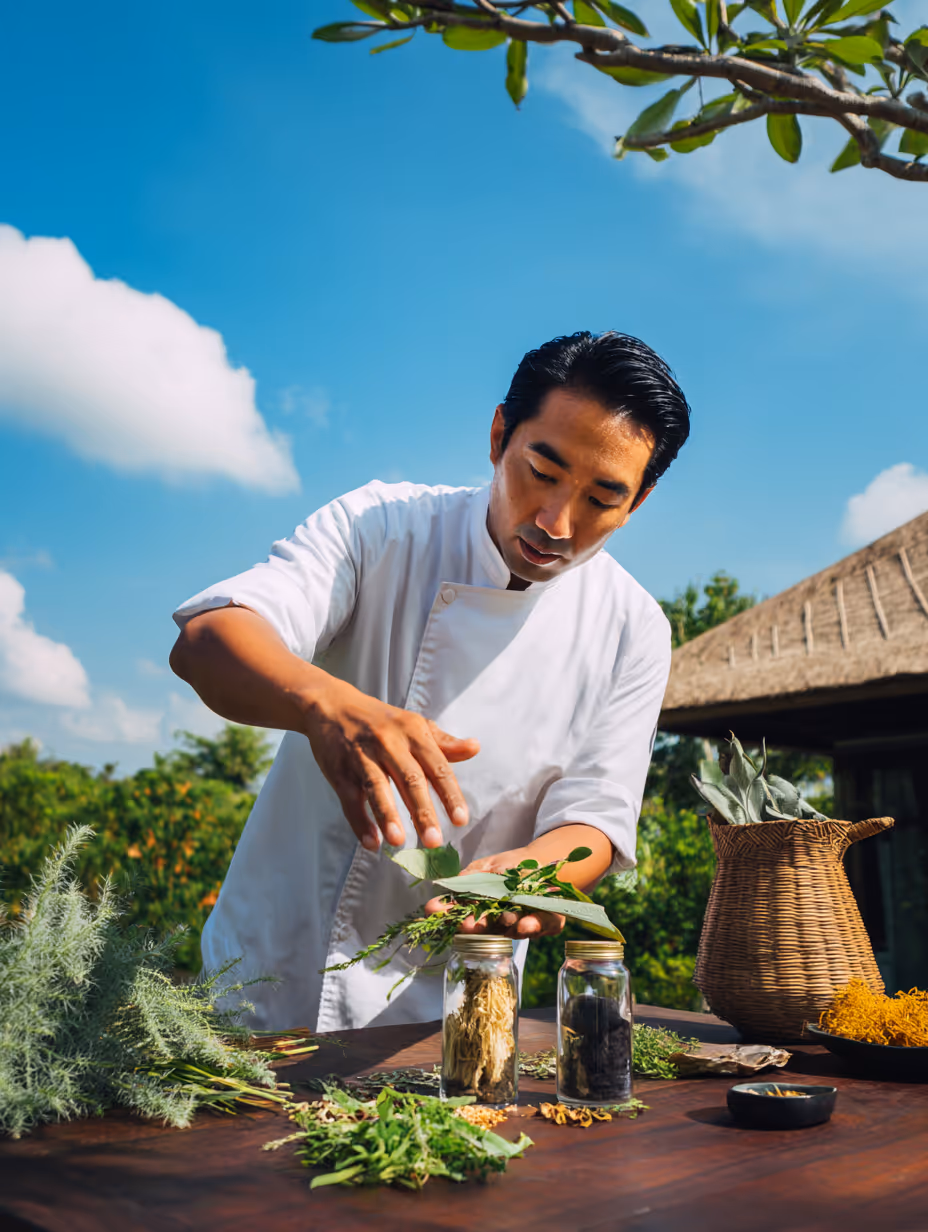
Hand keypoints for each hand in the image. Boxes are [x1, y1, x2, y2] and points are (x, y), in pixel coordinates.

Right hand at [304, 675, 478, 851]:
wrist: (331, 705)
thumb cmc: (380, 720)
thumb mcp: (414, 724)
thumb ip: (444, 742)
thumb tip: (475, 748)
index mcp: (413, 733)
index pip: (436, 767)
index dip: (449, 794)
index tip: (461, 819)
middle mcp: (389, 744)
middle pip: (409, 780)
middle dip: (422, 811)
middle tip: (434, 840)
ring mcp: (362, 757)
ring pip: (377, 788)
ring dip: (388, 816)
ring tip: (399, 841)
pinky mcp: (339, 771)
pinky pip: (350, 799)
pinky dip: (360, 822)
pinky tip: (371, 842)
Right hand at [423, 847, 566, 939]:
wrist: (545, 860)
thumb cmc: (510, 866)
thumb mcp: (485, 868)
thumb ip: (468, 880)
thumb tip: (442, 890)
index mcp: (483, 911)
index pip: (461, 915)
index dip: (448, 915)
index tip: (433, 911)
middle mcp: (501, 923)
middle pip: (486, 929)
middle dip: (475, 927)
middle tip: (466, 924)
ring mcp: (523, 925)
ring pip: (513, 930)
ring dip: (506, 925)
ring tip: (503, 918)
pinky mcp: (547, 924)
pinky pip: (541, 927)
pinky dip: (534, 926)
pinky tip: (526, 922)